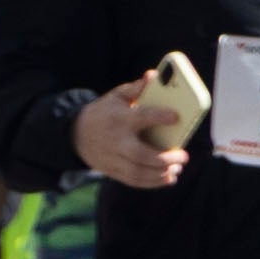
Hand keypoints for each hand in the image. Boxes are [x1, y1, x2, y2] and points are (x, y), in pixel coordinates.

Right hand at [73, 86, 191, 190]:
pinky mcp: (112, 171)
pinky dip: (152, 183)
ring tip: (177, 169)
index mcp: (119, 118)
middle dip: (164, 158)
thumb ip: (136, 88)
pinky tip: (168, 178)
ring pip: (138, 172)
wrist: (75, 133)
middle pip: (141, 154)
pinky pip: (133, 180)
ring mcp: (112, 158)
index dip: (159, 116)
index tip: (176, 117)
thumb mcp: (116, 96)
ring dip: (161, 174)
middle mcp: (116, 140)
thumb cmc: (105, 112)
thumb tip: (154, 75)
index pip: (140, 117)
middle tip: (184, 156)